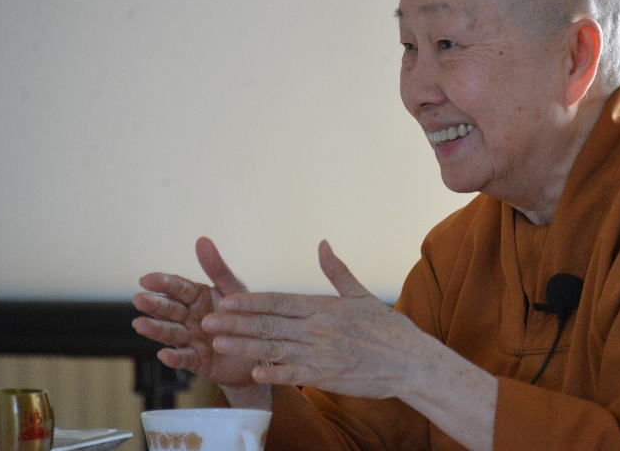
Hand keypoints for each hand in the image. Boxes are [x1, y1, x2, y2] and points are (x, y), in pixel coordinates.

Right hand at [132, 237, 260, 390]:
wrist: (261, 349)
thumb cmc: (244, 314)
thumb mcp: (232, 288)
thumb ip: (217, 267)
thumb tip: (201, 239)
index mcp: (198, 297)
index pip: (178, 288)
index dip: (162, 283)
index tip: (146, 279)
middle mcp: (190, 318)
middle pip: (170, 310)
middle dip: (155, 305)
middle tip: (138, 299)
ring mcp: (192, 339)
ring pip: (171, 333)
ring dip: (156, 329)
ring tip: (140, 324)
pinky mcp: (199, 361)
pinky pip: (185, 359)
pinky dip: (174, 358)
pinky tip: (163, 354)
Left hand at [201, 240, 439, 399]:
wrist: (411, 362)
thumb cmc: (387, 329)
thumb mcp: (361, 295)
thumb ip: (336, 270)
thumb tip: (322, 243)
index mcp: (324, 307)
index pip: (280, 301)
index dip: (251, 300)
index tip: (227, 298)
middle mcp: (319, 329)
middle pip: (270, 324)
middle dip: (236, 322)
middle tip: (208, 320)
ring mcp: (321, 354)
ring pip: (275, 348)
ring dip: (244, 346)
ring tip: (219, 342)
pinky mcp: (327, 376)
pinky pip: (295, 374)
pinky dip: (274, 373)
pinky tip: (253, 371)